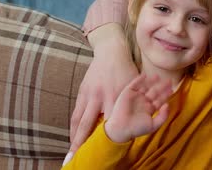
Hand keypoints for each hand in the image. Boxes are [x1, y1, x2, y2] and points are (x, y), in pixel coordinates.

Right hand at [69, 24, 138, 151]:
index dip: (105, 137)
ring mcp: (89, 95)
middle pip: (88, 125)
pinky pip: (76, 112)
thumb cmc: (127, 71)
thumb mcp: (134, 87)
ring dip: (74, 137)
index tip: (102, 151)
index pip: (109, 123)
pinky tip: (73, 137)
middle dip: (82, 142)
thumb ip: (136, 104)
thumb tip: (140, 121)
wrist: (112, 52)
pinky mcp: (82, 92)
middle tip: (76, 158)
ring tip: (71, 152)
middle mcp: (101, 98)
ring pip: (79, 120)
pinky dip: (74, 126)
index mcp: (116, 97)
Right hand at [105, 74, 171, 142]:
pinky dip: (139, 80)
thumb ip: (163, 116)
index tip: (172, 89)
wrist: (121, 128)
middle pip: (154, 92)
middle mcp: (143, 101)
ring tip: (158, 76)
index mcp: (149, 108)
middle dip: (162, 87)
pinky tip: (145, 75)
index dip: (165, 95)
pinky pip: (134, 84)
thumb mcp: (153, 125)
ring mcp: (135, 97)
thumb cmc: (137, 129)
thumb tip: (167, 104)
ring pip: (146, 87)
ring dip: (151, 81)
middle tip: (169, 80)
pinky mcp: (127, 93)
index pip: (159, 99)